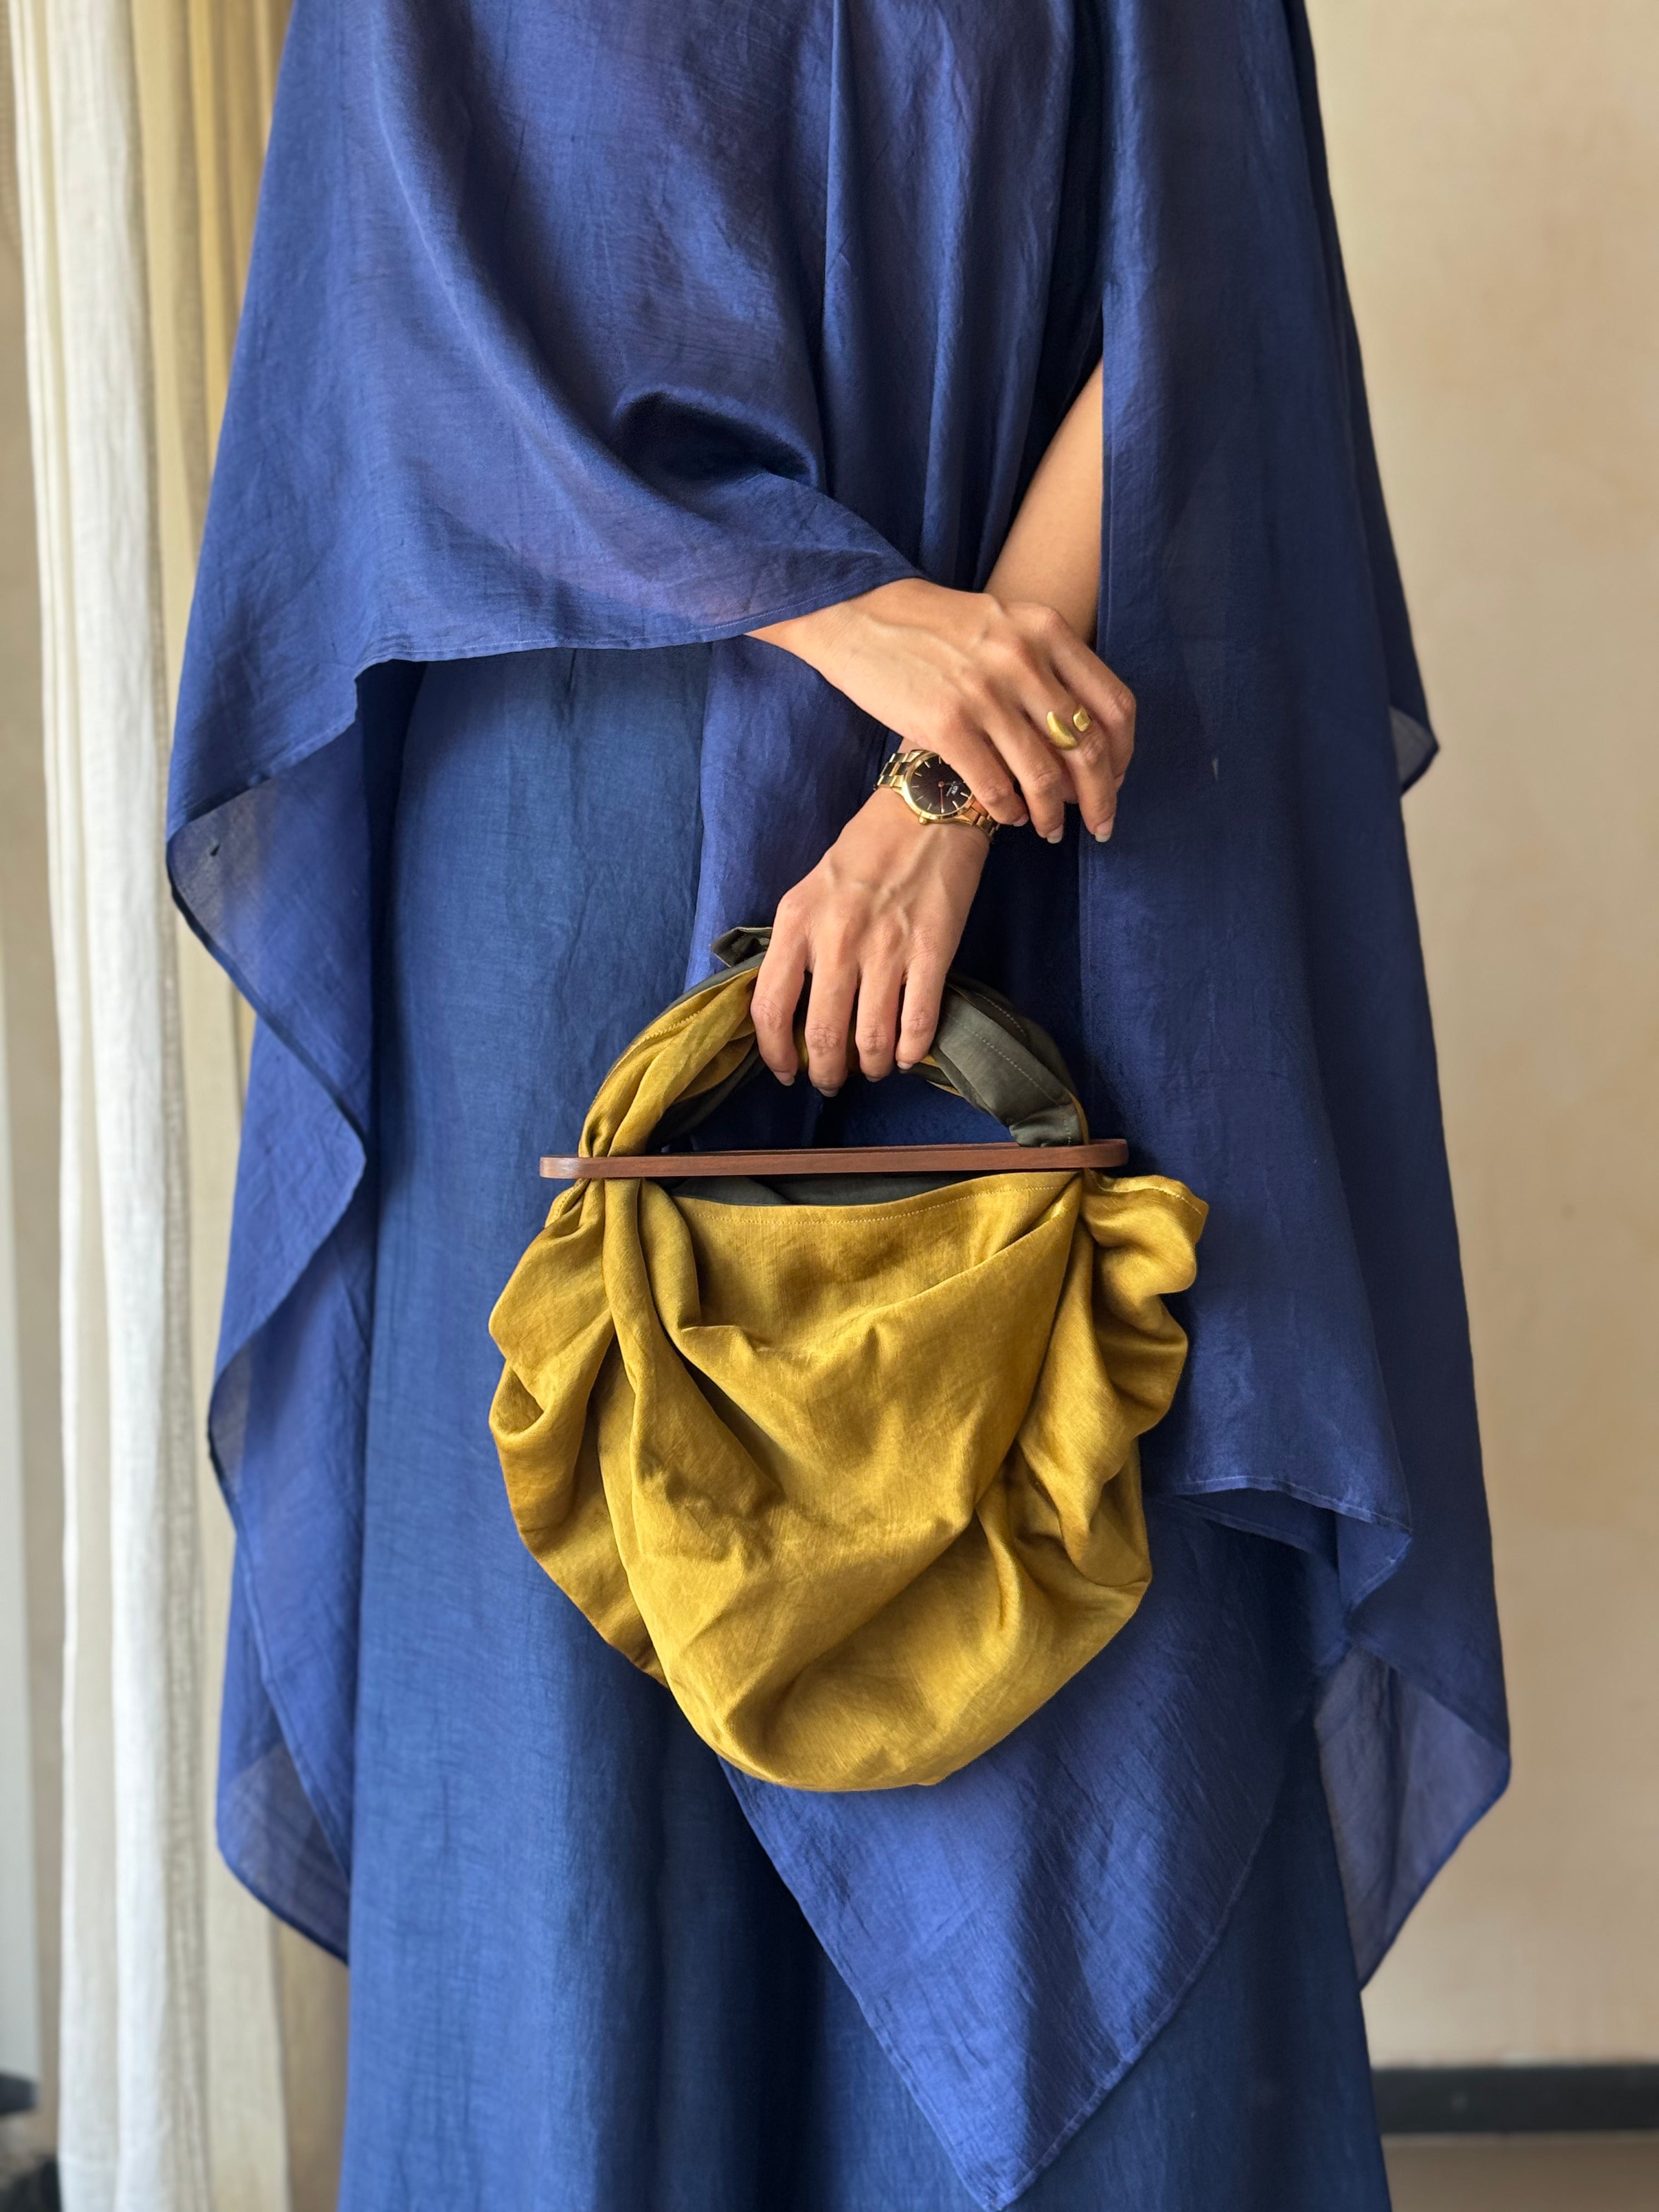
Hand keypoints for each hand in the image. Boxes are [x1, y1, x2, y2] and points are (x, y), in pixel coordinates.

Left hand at [751, 788, 988, 1089]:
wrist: (926, 811)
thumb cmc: (865, 850)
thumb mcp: (811, 890)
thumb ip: (799, 944)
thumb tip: (796, 1009)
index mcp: (797, 922)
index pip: (770, 1008)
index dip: (775, 1054)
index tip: (787, 1070)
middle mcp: (836, 940)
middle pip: (823, 1036)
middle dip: (827, 1073)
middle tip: (833, 1080)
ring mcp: (886, 949)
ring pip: (872, 1040)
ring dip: (872, 1067)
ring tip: (874, 1068)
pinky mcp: (932, 952)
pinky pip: (918, 1025)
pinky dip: (912, 1053)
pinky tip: (909, 1055)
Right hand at [752, 576, 1133, 843]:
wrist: (857, 613)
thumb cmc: (932, 627)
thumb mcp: (1003, 624)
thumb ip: (1045, 665)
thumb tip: (1079, 739)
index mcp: (1046, 630)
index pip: (1113, 704)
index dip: (1124, 754)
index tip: (1117, 780)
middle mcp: (1023, 658)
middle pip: (1088, 747)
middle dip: (1101, 798)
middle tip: (1100, 826)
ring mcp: (984, 691)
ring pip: (1045, 774)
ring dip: (1053, 814)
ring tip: (1051, 830)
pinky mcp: (945, 722)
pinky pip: (994, 785)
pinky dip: (1008, 812)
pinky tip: (1008, 818)